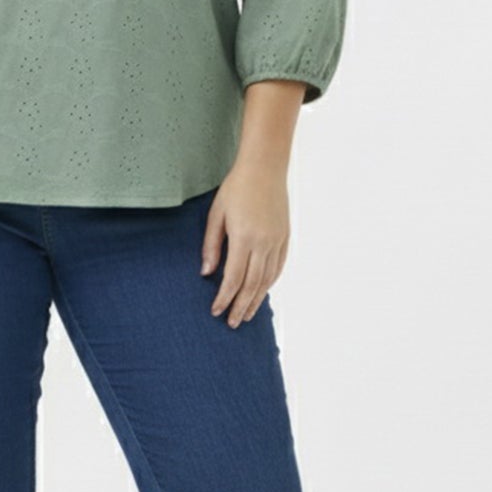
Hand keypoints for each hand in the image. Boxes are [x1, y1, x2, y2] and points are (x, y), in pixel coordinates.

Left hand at [200, 161, 289, 326]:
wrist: (265, 168)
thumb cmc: (236, 188)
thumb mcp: (216, 214)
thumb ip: (212, 245)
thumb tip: (206, 273)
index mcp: (244, 237)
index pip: (234, 278)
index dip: (224, 298)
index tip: (216, 311)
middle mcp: (264, 243)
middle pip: (252, 285)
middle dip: (240, 306)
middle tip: (232, 323)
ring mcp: (277, 241)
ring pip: (267, 280)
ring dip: (256, 300)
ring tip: (246, 315)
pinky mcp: (285, 238)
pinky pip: (278, 267)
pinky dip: (269, 284)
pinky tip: (261, 293)